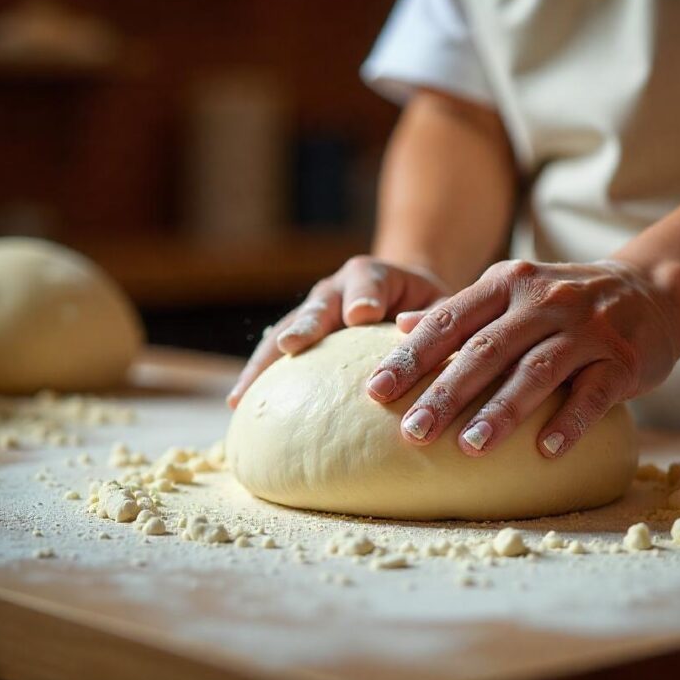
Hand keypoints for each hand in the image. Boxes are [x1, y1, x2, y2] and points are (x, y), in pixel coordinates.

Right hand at [227, 256, 449, 407]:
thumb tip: (413, 325)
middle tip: (294, 343)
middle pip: (318, 305)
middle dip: (306, 324)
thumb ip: (432, 315)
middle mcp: (335, 289)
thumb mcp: (441, 305)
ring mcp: (312, 313)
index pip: (368, 281)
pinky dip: (258, 376)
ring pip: (284, 331)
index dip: (364, 296)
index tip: (362, 314)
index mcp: (372, 275)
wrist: (400, 295)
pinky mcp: (299, 337)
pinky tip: (238, 404)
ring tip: (246, 391)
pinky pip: (274, 355)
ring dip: (266, 359)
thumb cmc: (426, 306)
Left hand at [364, 260, 679, 456]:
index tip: (375, 392)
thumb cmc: (566, 302)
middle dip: (446, 391)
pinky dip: (569, 421)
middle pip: (486, 349)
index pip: (450, 320)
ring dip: (501, 410)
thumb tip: (400, 326)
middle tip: (412, 431)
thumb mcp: (513, 290)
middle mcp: (544, 300)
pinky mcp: (623, 359)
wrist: (652, 289)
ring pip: (537, 370)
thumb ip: (461, 310)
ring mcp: (586, 329)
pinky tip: (544, 451)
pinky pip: (593, 393)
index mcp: (507, 283)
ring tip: (468, 447)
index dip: (410, 356)